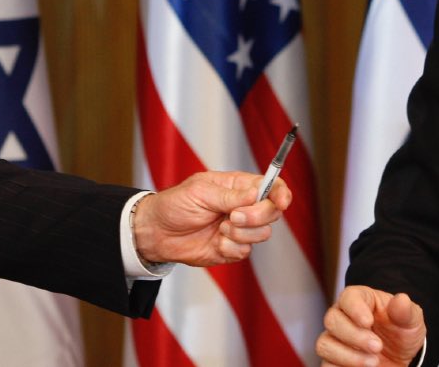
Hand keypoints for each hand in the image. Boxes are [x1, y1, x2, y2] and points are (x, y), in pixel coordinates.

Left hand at [132, 170, 290, 265]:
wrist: (157, 233)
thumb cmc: (175, 205)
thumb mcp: (200, 192)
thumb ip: (230, 195)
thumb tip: (257, 194)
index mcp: (238, 186)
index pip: (271, 186)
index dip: (281, 194)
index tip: (280, 202)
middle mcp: (243, 207)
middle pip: (272, 212)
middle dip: (256, 216)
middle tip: (232, 217)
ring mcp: (239, 229)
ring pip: (262, 234)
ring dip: (240, 233)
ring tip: (218, 228)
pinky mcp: (232, 249)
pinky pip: (245, 251)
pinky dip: (230, 248)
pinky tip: (214, 242)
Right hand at [315, 286, 425, 366]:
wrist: (399, 358)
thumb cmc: (401, 332)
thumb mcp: (410, 321)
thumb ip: (406, 311)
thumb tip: (401, 299)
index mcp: (360, 300)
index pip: (348, 297)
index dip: (355, 309)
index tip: (369, 322)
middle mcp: (342, 317)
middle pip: (332, 320)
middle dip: (354, 336)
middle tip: (377, 346)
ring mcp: (335, 340)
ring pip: (325, 345)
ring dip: (349, 356)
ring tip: (374, 362)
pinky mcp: (333, 361)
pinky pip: (327, 366)